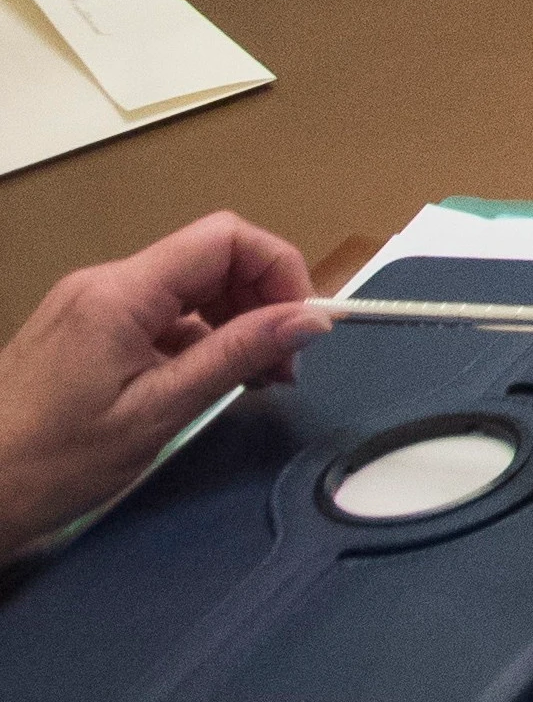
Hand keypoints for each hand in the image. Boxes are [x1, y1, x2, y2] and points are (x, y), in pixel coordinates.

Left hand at [0, 213, 321, 551]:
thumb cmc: (53, 462)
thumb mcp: (157, 411)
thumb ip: (235, 355)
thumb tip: (310, 319)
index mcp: (120, 293)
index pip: (225, 239)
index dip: (279, 270)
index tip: (301, 328)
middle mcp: (103, 283)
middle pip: (209, 259)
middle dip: (261, 302)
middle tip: (282, 369)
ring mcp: (89, 305)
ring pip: (187, 288)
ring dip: (232, 323)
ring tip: (250, 381)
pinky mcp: (82, 330)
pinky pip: (157, 315)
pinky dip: (195, 340)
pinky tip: (203, 383)